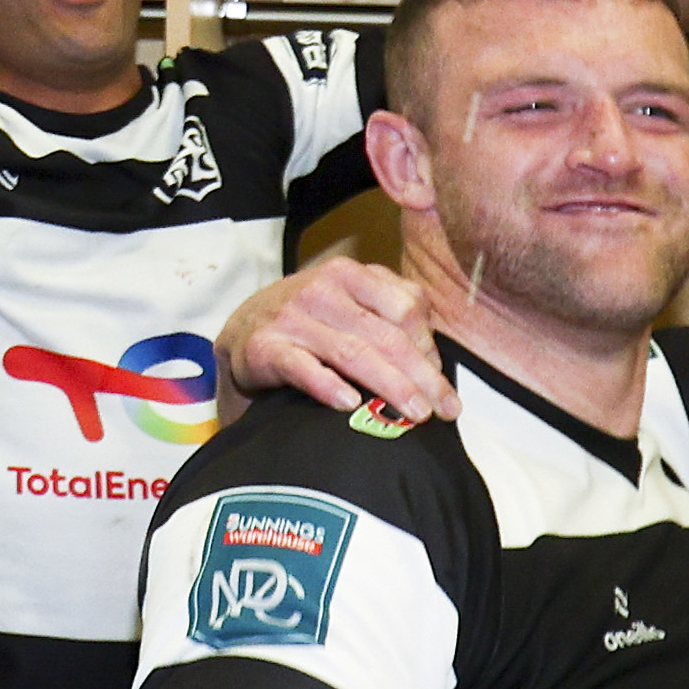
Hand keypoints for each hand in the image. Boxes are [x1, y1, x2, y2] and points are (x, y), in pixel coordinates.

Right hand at [220, 256, 452, 429]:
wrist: (244, 329)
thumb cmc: (310, 320)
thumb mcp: (350, 301)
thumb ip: (391, 314)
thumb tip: (432, 359)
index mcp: (350, 274)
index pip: (407, 308)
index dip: (430, 348)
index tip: (441, 383)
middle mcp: (321, 289)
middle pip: (386, 335)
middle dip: (422, 376)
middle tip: (444, 408)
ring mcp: (292, 317)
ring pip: (353, 353)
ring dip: (390, 386)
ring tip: (414, 414)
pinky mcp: (265, 347)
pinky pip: (302, 367)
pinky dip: (327, 385)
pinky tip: (349, 404)